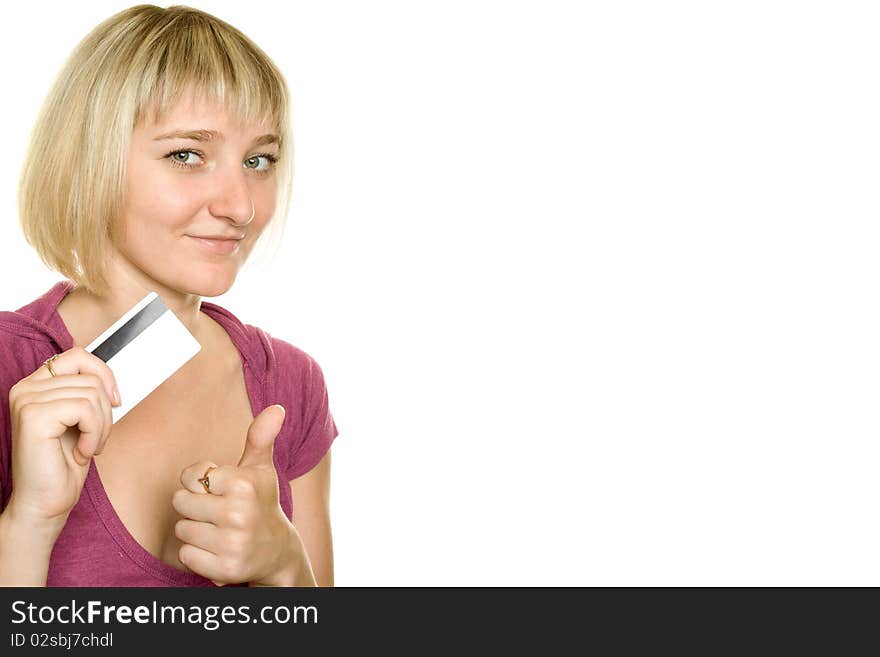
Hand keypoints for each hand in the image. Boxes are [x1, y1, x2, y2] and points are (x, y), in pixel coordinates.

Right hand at [7, 346, 119, 527]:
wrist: (45, 502)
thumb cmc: (63, 465)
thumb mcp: (79, 421)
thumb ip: (87, 394)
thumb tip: (113, 379)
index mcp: (35, 386)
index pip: (77, 355)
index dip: (103, 373)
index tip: (115, 399)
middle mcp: (26, 389)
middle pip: (91, 378)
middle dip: (106, 411)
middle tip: (97, 438)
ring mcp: (27, 400)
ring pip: (92, 394)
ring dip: (102, 427)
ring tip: (89, 447)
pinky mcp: (35, 416)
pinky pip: (86, 410)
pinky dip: (95, 434)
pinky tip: (83, 453)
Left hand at [171, 404, 299, 585]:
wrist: (278, 552)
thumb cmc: (261, 503)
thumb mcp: (261, 469)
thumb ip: (260, 437)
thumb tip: (276, 408)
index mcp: (244, 483)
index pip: (190, 476)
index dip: (200, 483)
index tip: (220, 490)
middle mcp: (239, 513)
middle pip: (181, 503)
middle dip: (195, 507)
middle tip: (219, 512)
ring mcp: (232, 542)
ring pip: (182, 530)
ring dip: (195, 532)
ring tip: (220, 531)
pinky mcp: (225, 569)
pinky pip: (186, 556)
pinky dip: (197, 555)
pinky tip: (218, 550)